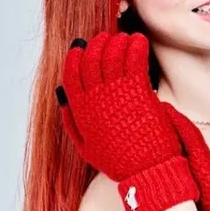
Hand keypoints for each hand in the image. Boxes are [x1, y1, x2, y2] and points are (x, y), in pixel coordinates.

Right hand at [55, 31, 198, 210]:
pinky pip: (133, 60)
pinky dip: (135, 46)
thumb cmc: (120, 160)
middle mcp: (95, 100)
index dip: (74, 56)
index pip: (70, 74)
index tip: (80, 46)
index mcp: (81, 112)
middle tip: (106, 37)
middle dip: (97, 44)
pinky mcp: (139, 92)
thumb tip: (60, 93)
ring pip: (111, 56)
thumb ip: (71, 120)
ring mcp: (116, 94)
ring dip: (117, 41)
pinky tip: (138, 40)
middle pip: (90, 60)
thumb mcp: (86, 146)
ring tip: (124, 38)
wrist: (148, 173)